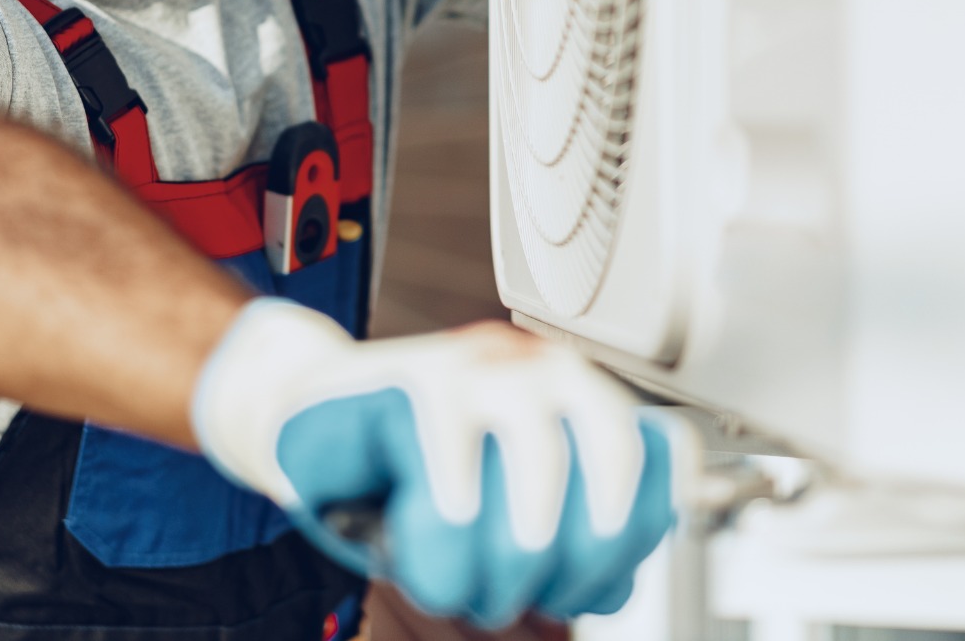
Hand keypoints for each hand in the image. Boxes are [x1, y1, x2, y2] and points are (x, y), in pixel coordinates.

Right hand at [193, 299, 675, 625]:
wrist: (303, 429)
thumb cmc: (402, 480)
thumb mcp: (497, 522)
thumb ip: (568, 540)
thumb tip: (614, 580)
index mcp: (582, 405)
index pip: (661, 460)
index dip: (628, 540)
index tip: (574, 587)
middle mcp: (544, 372)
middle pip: (613, 463)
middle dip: (569, 560)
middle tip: (507, 596)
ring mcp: (478, 367)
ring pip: (538, 454)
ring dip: (502, 552)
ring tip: (458, 582)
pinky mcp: (410, 377)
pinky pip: (449, 446)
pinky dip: (443, 516)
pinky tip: (424, 542)